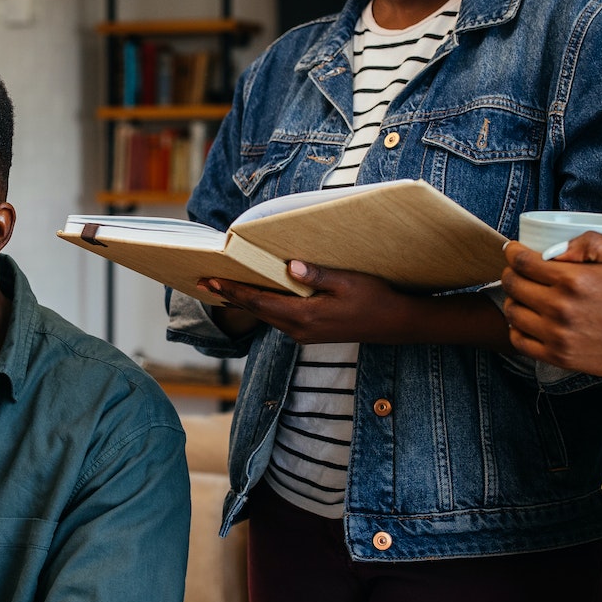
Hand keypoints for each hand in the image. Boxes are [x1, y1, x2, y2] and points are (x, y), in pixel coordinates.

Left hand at [203, 262, 408, 345]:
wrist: (397, 324)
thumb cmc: (376, 299)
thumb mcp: (347, 282)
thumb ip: (317, 276)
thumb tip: (289, 266)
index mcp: (305, 317)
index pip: (260, 302)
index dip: (234, 291)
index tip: (212, 281)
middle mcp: (299, 330)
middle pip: (257, 311)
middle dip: (230, 296)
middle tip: (204, 282)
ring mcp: (304, 334)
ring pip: (266, 316)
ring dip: (244, 302)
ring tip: (222, 288)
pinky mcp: (310, 333)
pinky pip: (278, 318)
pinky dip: (262, 306)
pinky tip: (255, 298)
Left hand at [499, 233, 601, 378]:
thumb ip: (590, 242)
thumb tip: (554, 248)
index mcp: (575, 280)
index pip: (523, 263)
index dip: (512, 252)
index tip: (512, 249)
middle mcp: (561, 308)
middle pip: (513, 285)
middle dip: (510, 273)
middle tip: (517, 270)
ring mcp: (558, 336)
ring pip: (512, 313)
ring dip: (512, 299)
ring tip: (523, 294)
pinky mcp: (560, 357)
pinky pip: (520, 341)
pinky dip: (516, 328)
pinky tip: (527, 320)